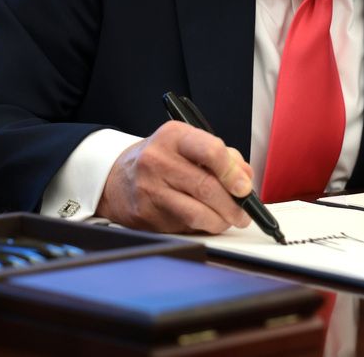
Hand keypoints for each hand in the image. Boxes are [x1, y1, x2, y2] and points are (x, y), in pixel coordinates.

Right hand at [96, 121, 252, 232]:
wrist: (118, 178)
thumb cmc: (162, 159)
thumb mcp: (189, 144)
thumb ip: (223, 157)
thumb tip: (245, 179)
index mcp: (174, 136)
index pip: (210, 150)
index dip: (233, 172)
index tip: (245, 188)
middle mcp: (158, 160)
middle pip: (206, 187)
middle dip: (233, 206)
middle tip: (244, 213)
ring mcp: (149, 189)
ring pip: (196, 213)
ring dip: (220, 221)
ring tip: (228, 220)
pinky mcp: (145, 216)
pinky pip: (183, 226)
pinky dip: (201, 227)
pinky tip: (204, 220)